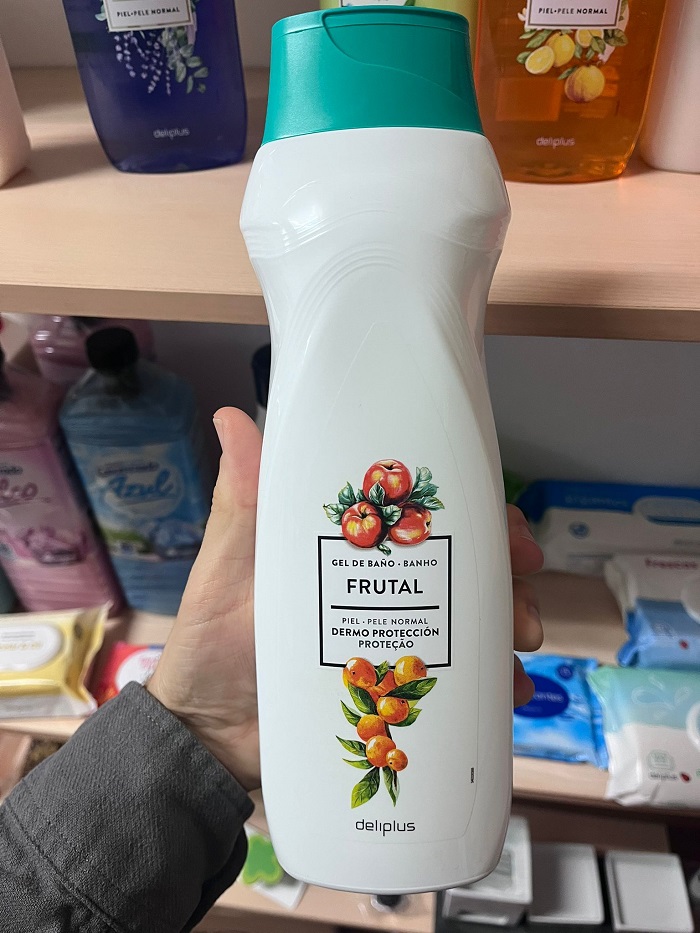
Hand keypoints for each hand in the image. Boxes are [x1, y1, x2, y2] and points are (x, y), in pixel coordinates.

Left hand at [149, 408, 543, 788]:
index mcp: (350, 551)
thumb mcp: (230, 567)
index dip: (475, 515)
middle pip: (462, 569)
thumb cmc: (214, 644)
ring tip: (521, 643)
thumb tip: (232, 416)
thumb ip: (243, 501)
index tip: (506, 526)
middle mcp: (379, 590)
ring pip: (471, 623)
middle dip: (506, 573)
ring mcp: (392, 641)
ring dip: (509, 625)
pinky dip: (491, 683)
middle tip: (523, 591)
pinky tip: (509, 691)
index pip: (423, 519)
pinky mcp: (396, 693)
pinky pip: (456, 684)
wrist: (211, 738)